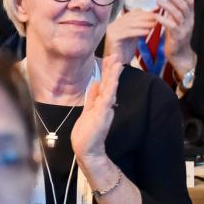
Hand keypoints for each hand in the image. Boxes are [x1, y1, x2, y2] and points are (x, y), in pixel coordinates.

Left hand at [70, 53, 121, 173]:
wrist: (87, 149)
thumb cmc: (87, 132)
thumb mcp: (89, 109)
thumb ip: (93, 97)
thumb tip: (96, 82)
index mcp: (101, 102)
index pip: (105, 84)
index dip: (108, 71)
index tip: (111, 59)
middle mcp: (105, 104)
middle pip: (109, 83)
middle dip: (112, 69)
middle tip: (116, 55)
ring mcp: (104, 109)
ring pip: (110, 88)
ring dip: (113, 75)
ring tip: (117, 62)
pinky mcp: (102, 114)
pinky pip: (107, 98)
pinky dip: (111, 88)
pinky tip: (113, 80)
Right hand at [104, 10, 156, 63]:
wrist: (117, 64)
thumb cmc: (126, 51)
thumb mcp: (136, 35)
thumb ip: (142, 25)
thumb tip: (154, 13)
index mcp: (117, 23)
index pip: (132, 13)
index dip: (145, 13)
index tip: (157, 13)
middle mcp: (113, 25)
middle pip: (131, 17)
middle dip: (146, 17)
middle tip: (157, 18)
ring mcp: (111, 30)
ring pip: (130, 24)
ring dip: (144, 24)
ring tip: (155, 25)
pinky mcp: (112, 38)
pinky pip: (128, 33)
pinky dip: (138, 31)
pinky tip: (147, 32)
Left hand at [156, 0, 195, 75]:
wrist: (179, 54)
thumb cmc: (176, 37)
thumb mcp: (178, 22)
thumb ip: (175, 12)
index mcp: (190, 17)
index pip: (190, 2)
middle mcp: (189, 22)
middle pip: (184, 6)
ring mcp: (185, 29)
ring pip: (178, 14)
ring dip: (167, 6)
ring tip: (158, 1)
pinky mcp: (178, 36)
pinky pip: (172, 26)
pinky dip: (163, 20)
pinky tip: (155, 16)